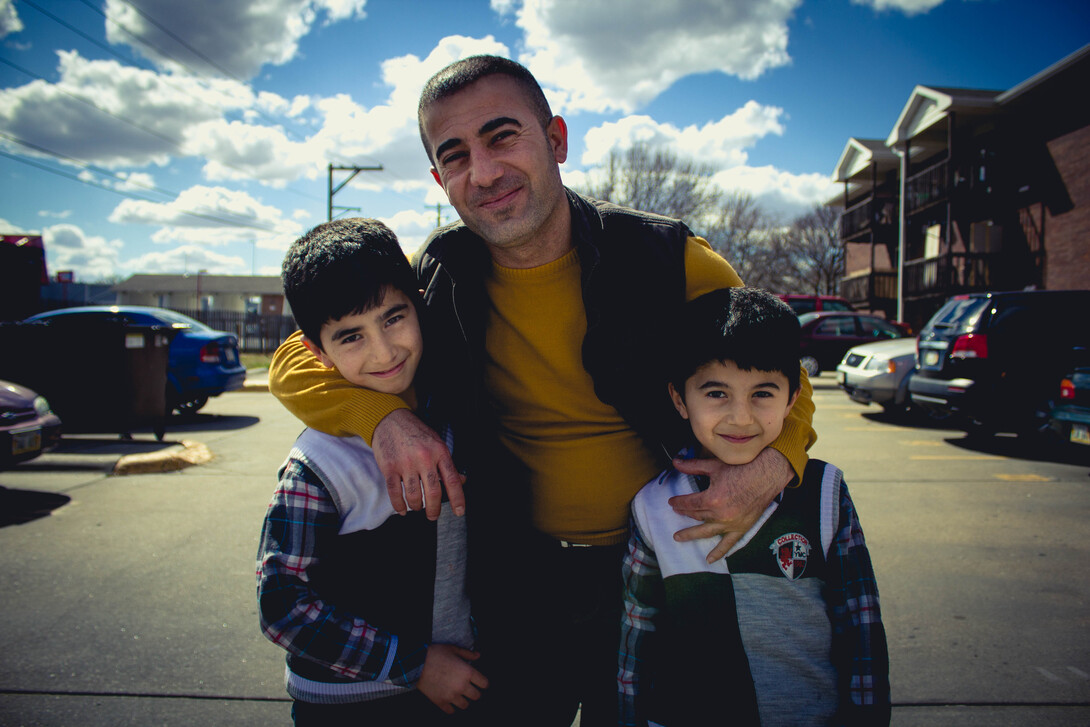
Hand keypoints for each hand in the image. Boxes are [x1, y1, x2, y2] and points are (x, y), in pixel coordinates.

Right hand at [372, 409, 465, 519]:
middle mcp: (424, 458)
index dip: (458, 498)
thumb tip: (462, 481)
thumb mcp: (437, 443)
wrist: (390, 419)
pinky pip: (395, 493)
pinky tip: (403, 510)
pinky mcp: (389, 467)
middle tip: (433, 516)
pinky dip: (399, 506)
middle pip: (433, 492)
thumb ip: (448, 464)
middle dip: (434, 509)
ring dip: (417, 507)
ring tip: (418, 508)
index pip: (452, 480)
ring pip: (414, 495)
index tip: (460, 511)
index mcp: (439, 452)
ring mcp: (406, 463)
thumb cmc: (416, 433)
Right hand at [418, 644, 488, 713]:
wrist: (416, 663)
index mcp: (467, 672)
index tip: (480, 682)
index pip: (484, 683)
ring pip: (465, 705)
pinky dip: (451, 707)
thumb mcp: (453, 649)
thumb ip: (467, 653)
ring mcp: (451, 696)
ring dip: (463, 700)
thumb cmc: (435, 653)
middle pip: (476, 696)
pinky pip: (451, 711)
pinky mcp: (440, 702)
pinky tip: (449, 700)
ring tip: (459, 695)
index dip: (483, 683)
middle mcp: (462, 686)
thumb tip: (478, 656)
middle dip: (474, 692)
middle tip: (469, 688)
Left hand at [668, 448, 793, 562]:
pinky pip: (728, 543)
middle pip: (696, 516)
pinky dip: (718, 552)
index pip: (689, 503)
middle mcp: (720, 514)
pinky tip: (709, 559)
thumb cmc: (741, 468)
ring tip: (678, 537)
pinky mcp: (742, 528)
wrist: (767, 474)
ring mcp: (731, 523)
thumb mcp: (714, 466)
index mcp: (712, 498)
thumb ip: (692, 466)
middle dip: (684, 514)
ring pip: (706, 531)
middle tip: (676, 513)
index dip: (678, 503)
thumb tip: (675, 462)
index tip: (672, 502)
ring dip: (691, 535)